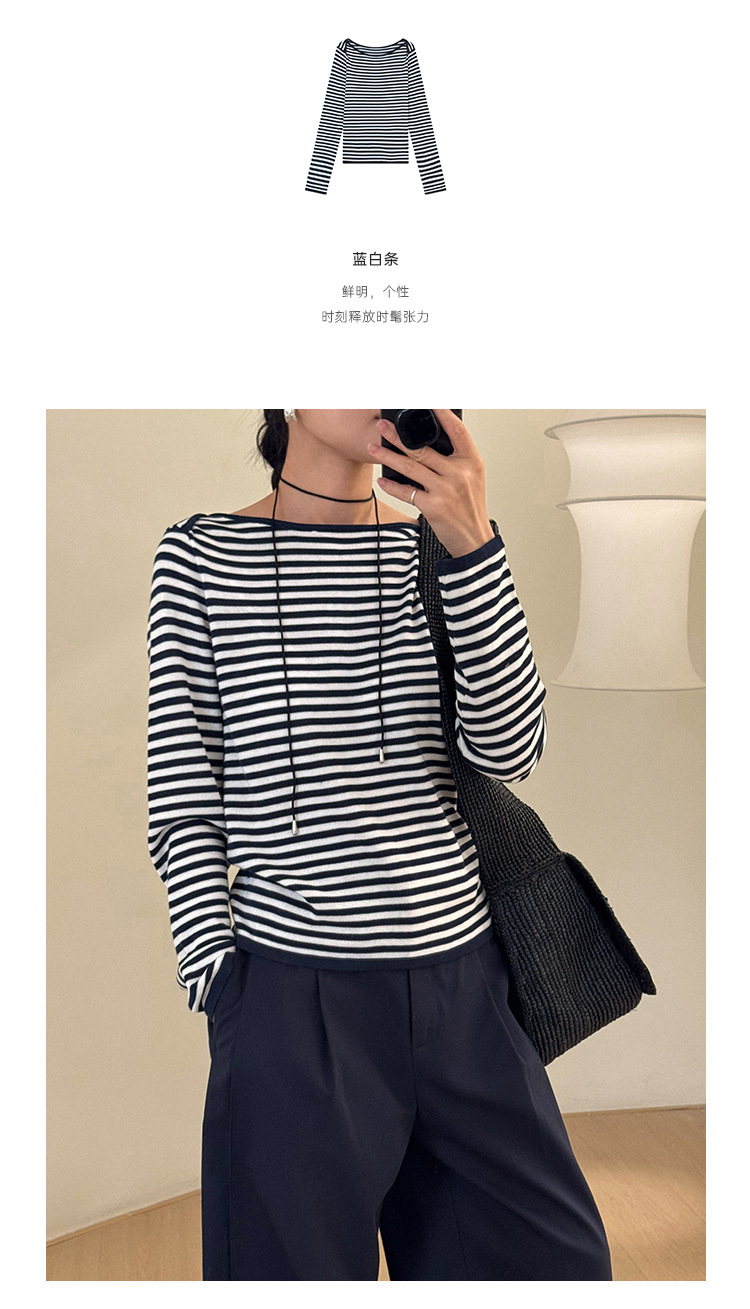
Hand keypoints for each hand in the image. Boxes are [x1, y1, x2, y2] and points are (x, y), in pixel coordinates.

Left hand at [367, 409, 494, 558]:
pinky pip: (406, 491)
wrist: (474, 538)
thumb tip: (429, 441)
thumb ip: (456, 459)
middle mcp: (459, 473)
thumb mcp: (472, 478)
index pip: (457, 431)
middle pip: (423, 448)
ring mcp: (445, 489)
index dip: (443, 414)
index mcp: (472, 462)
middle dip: (398, 435)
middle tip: (382, 424)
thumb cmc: (470, 507)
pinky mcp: (433, 505)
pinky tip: (381, 479)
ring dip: (388, 455)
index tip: (428, 402)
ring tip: (373, 447)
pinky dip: (391, 485)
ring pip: (410, 466)